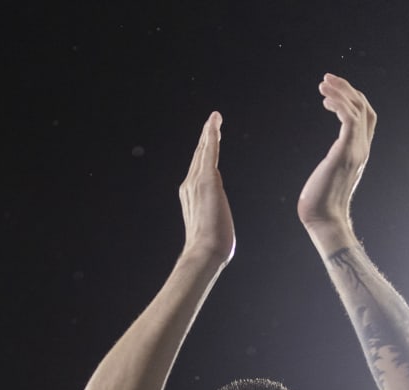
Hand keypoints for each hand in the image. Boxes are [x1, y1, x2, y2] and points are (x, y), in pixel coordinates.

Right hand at [179, 112, 234, 264]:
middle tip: (212, 122)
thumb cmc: (210, 249)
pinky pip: (210, 152)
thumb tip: (219, 236)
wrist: (205, 252)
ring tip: (214, 119)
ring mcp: (196, 182)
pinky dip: (211, 135)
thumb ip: (213, 224)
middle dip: (205, 138)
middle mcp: (189, 186)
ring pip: (204, 151)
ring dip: (209, 133)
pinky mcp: (207, 180)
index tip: (208, 142)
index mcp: (191, 197)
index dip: (203, 155)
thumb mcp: (211, 232)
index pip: (199, 171)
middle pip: (199, 157)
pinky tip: (214, 122)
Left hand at [298, 74, 376, 242]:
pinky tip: (325, 101)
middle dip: (347, 89)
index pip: (365, 118)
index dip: (352, 100)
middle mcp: (361, 149)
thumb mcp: (328, 176)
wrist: (324, 220)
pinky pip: (349, 119)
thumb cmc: (319, 204)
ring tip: (323, 84)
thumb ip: (332, 164)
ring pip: (357, 109)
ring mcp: (356, 151)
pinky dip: (340, 105)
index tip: (331, 93)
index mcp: (358, 153)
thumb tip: (325, 168)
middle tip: (327, 79)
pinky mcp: (345, 153)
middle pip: (365, 108)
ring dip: (341, 92)